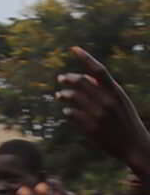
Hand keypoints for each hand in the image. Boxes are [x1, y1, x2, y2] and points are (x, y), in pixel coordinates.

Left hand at [58, 47, 149, 174]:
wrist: (136, 147)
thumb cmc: (126, 120)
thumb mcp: (121, 101)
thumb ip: (104, 88)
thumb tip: (83, 76)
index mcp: (117, 92)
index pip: (99, 70)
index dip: (86, 58)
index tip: (73, 48)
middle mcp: (108, 101)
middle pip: (81, 82)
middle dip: (68, 78)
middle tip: (60, 78)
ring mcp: (99, 115)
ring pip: (73, 97)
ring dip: (63, 94)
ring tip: (59, 95)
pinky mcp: (92, 128)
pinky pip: (72, 114)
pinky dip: (67, 111)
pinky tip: (67, 111)